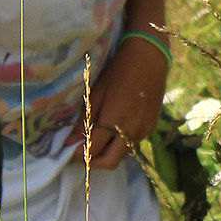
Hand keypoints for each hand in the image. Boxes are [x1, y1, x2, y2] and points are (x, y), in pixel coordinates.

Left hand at [81, 43, 165, 170]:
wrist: (149, 58)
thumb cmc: (117, 71)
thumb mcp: (95, 93)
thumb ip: (83, 120)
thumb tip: (70, 141)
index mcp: (114, 121)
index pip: (92, 151)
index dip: (77, 154)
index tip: (69, 149)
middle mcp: (131, 131)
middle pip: (109, 162)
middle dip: (92, 161)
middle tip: (82, 151)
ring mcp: (144, 131)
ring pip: (122, 154)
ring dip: (107, 152)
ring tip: (97, 136)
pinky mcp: (151, 127)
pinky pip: (132, 143)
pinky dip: (120, 142)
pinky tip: (115, 126)